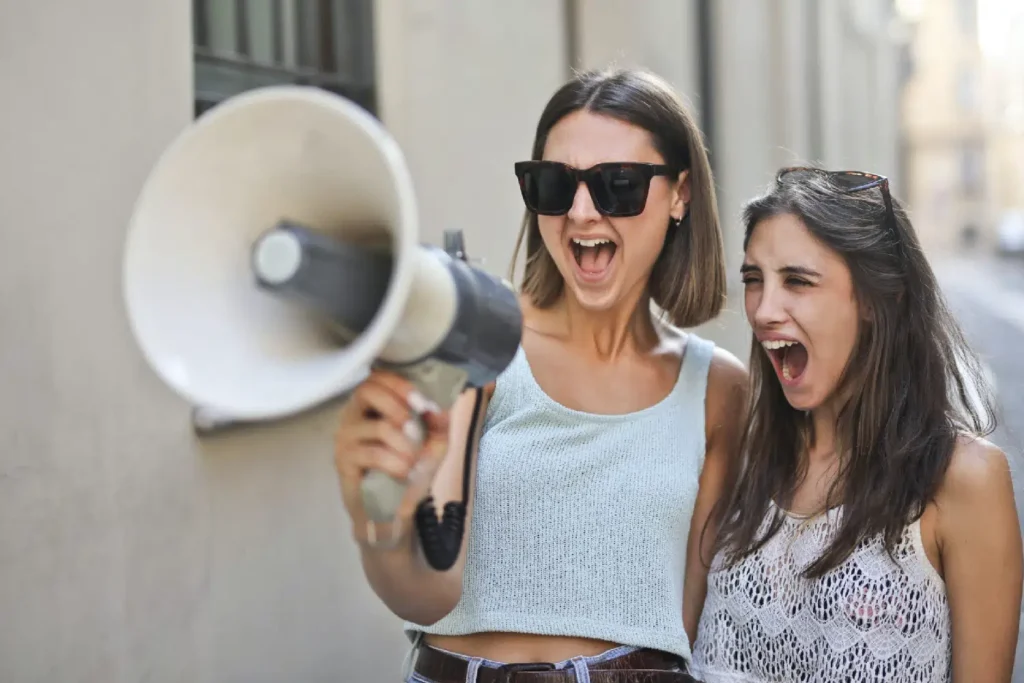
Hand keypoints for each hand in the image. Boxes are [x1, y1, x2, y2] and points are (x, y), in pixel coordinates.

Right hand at [334, 370, 450, 545]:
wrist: (393, 509)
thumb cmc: (411, 469)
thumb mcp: (434, 443)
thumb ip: (439, 422)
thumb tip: (440, 405)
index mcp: (372, 404)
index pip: (377, 377)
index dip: (400, 384)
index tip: (422, 403)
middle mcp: (353, 414)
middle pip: (367, 391)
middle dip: (399, 407)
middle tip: (417, 430)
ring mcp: (345, 437)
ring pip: (378, 426)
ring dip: (405, 444)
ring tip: (414, 460)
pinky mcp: (343, 461)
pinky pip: (373, 453)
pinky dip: (396, 463)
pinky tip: (406, 473)